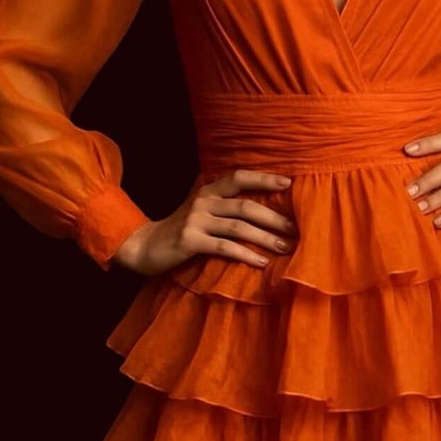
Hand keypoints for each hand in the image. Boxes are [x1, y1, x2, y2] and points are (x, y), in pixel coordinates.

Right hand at [111, 169, 298, 274]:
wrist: (144, 245)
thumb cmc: (181, 229)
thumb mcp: (201, 210)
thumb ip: (225, 205)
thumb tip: (265, 209)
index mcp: (208, 190)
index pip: (239, 178)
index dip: (264, 179)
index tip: (289, 184)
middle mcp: (203, 201)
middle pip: (245, 206)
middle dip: (274, 218)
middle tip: (295, 229)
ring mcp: (196, 220)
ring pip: (238, 227)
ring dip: (265, 238)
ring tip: (285, 248)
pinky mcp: (190, 241)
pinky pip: (224, 247)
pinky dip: (246, 255)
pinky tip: (262, 262)